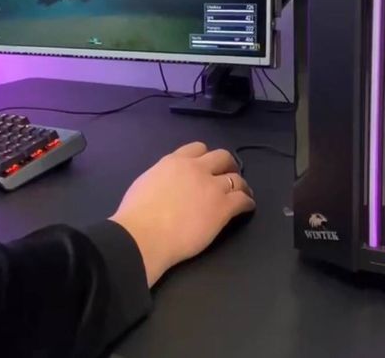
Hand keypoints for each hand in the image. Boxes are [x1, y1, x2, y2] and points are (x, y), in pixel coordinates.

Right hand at [109, 142, 254, 286]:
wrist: (143, 235)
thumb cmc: (135, 216)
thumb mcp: (145, 183)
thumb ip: (161, 177)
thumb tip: (167, 183)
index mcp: (174, 162)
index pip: (198, 148)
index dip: (206, 156)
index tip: (208, 164)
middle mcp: (196, 169)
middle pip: (222, 157)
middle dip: (228, 165)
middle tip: (230, 174)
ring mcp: (212, 187)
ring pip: (235, 179)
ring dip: (241, 184)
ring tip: (244, 192)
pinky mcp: (222, 207)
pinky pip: (242, 200)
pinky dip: (247, 202)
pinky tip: (248, 207)